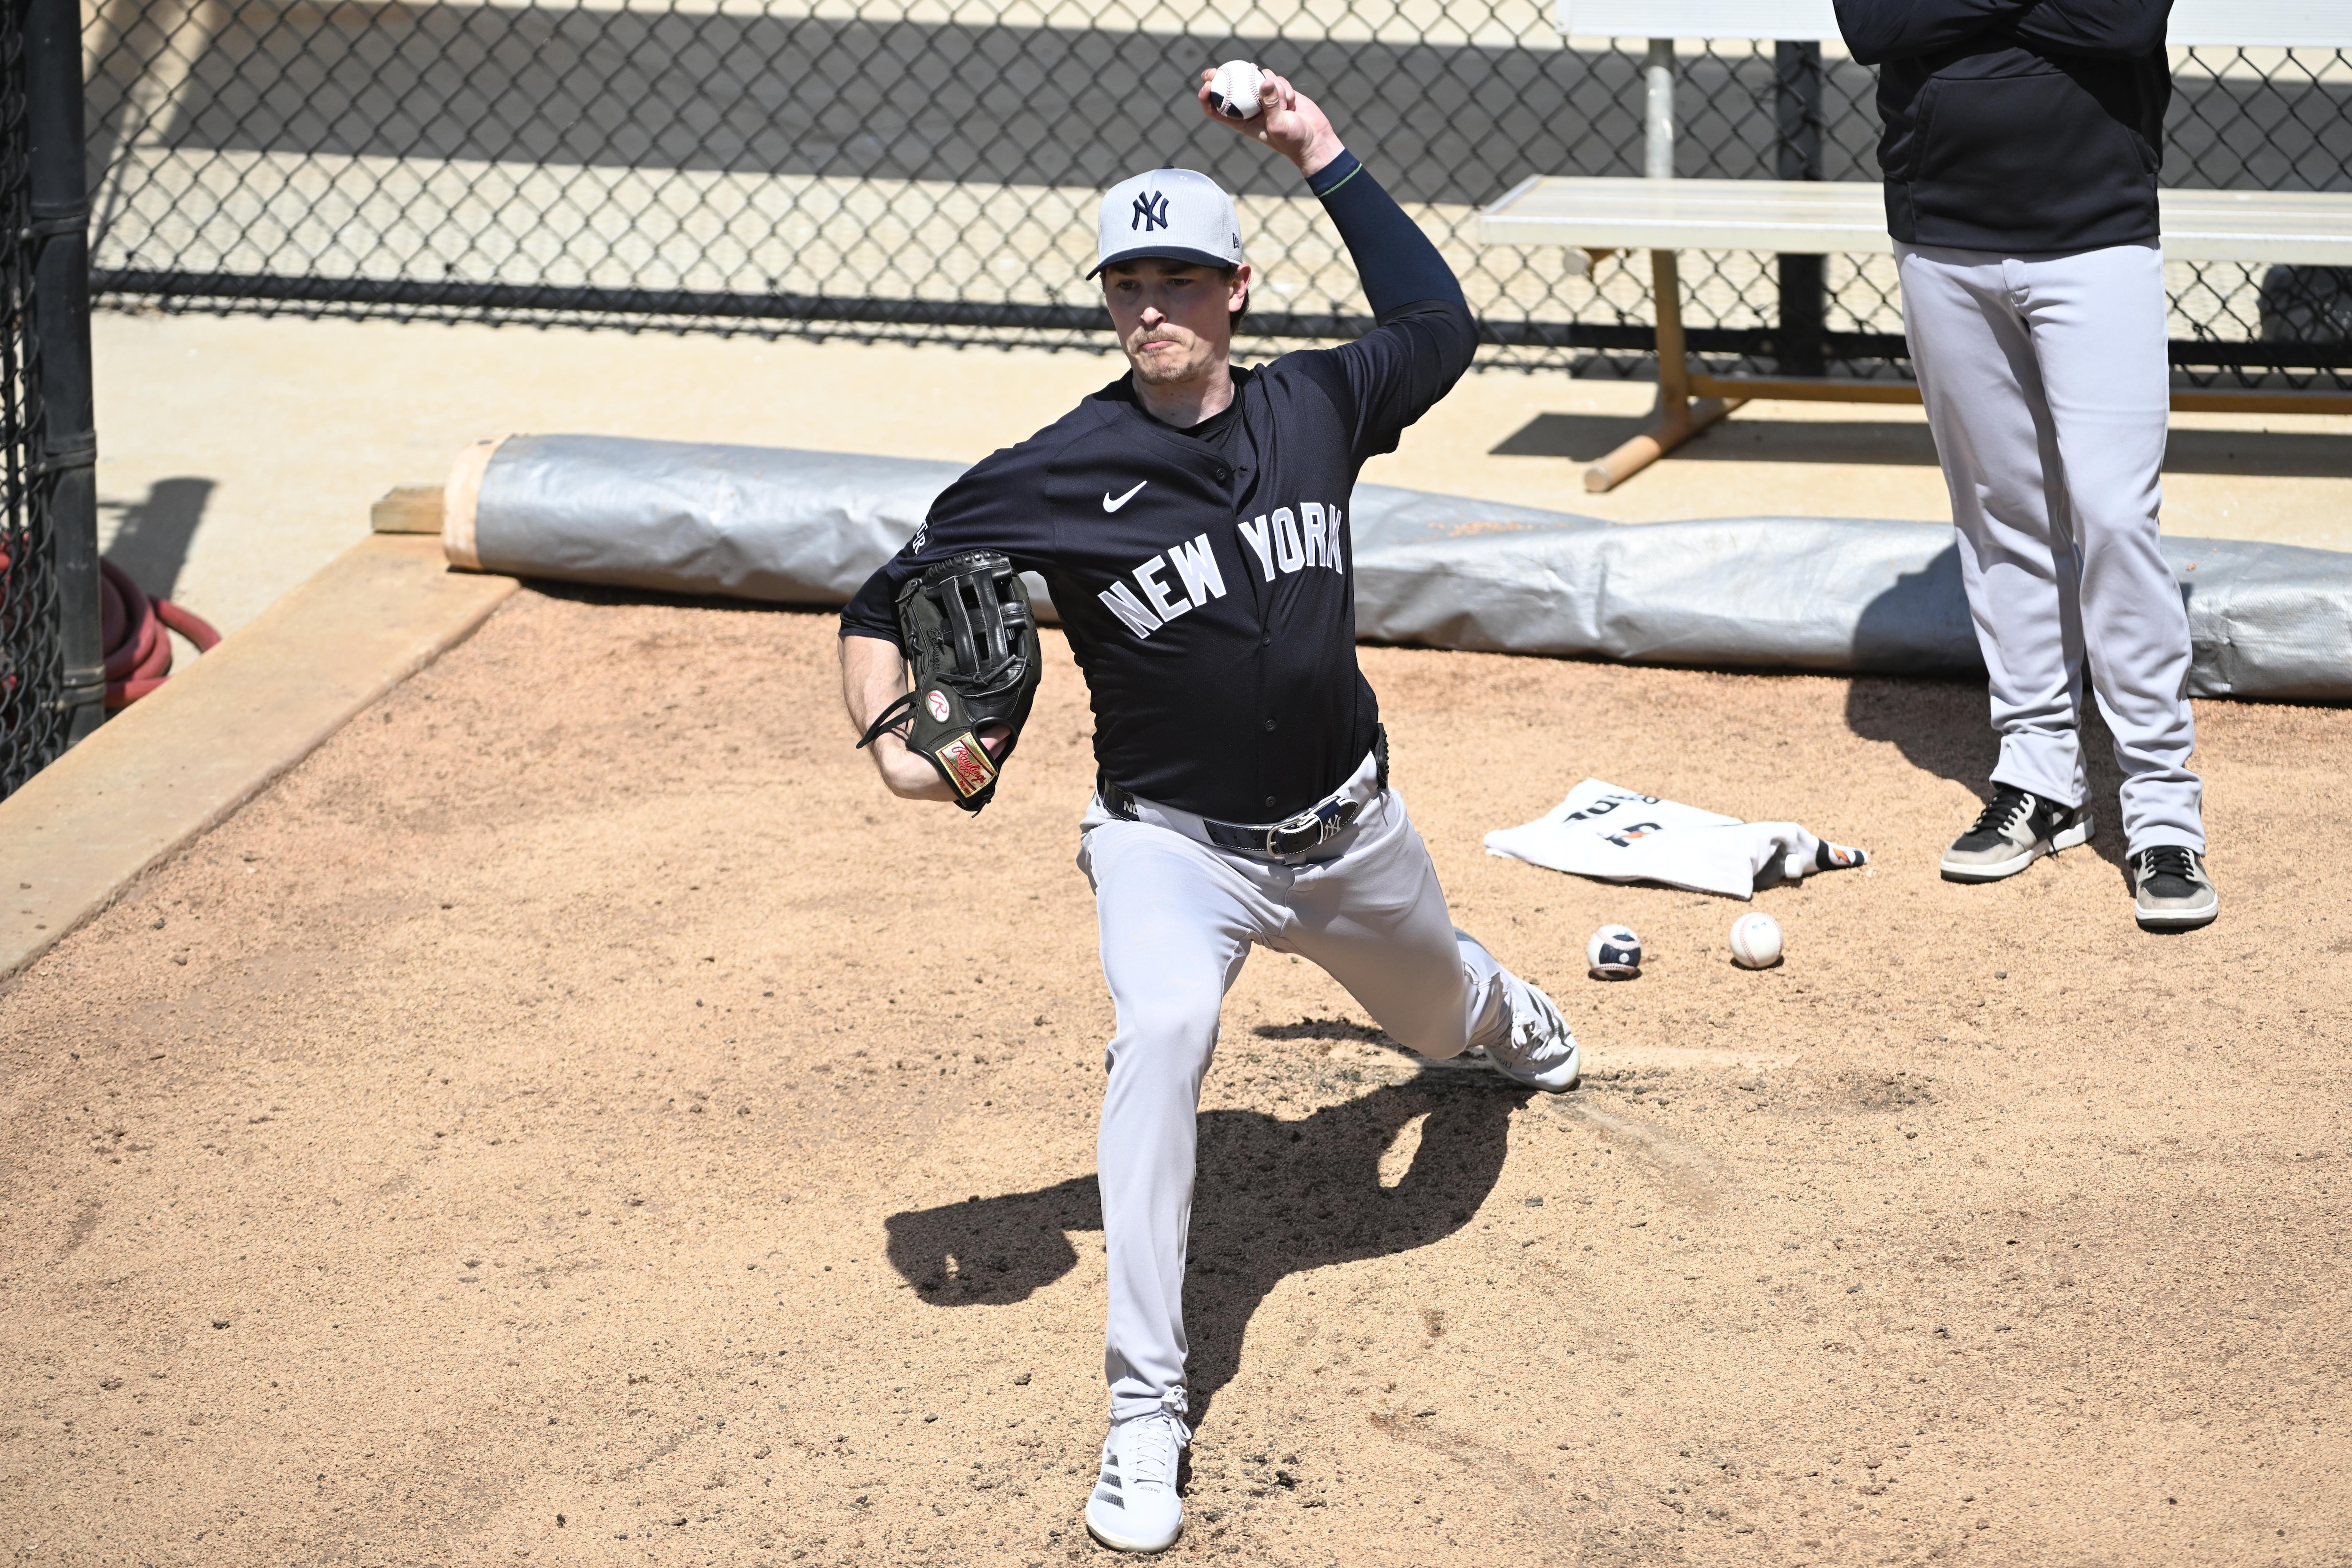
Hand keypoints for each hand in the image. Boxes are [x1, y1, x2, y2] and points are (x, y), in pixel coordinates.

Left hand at [1197, 67, 1343, 178]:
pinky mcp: (1280, 91)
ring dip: (1272, 86)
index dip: (1207, 98)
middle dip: (1223, 77)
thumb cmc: (1293, 141)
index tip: (1206, 86)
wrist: (1315, 140)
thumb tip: (1264, 81)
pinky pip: (1276, 80)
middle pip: (1232, 88)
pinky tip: (1293, 102)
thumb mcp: (1279, 125)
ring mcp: (1265, 99)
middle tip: (1216, 69)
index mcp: (1243, 122)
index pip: (1217, 110)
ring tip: (1286, 104)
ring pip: (1259, 80)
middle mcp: (1251, 109)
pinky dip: (1285, 87)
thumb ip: (1270, 103)